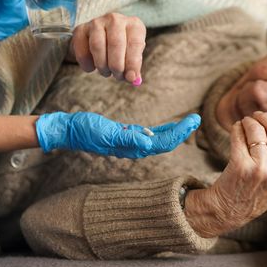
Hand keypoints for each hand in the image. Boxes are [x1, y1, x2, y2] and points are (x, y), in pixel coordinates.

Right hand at [35, 112, 200, 157]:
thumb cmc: (85, 130)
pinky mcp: (125, 136)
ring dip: (174, 131)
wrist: (69, 130)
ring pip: (158, 140)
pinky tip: (167, 127)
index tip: (193, 121)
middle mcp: (133, 147)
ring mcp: (130, 143)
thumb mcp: (106, 132)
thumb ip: (127, 138)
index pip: (162, 143)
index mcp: (132, 147)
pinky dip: (161, 131)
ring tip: (189, 122)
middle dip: (182, 131)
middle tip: (197, 119)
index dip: (179, 133)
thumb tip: (148, 141)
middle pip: (164, 142)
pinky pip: (149, 136)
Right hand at [69, 13, 145, 84]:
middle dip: (116, 65)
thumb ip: (133, 67)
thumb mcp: (132, 56)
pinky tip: (91, 68)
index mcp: (134, 25)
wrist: (104, 38)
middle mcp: (115, 20)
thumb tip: (133, 79)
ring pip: (97, 45)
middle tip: (117, 76)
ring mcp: (97, 22)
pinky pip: (81, 49)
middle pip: (116, 44)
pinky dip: (86, 63)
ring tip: (106, 72)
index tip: (130, 78)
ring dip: (102, 65)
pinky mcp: (80, 29)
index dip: (133, 63)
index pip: (135, 43)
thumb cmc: (124, 49)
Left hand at [184, 102, 266, 236]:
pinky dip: (237, 128)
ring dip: (249, 121)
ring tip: (245, 125)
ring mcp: (261, 169)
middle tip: (256, 116)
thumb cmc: (257, 185)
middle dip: (265, 116)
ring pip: (257, 129)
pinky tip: (236, 130)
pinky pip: (239, 134)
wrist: (232, 209)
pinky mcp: (241, 166)